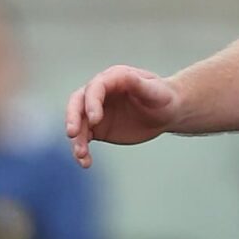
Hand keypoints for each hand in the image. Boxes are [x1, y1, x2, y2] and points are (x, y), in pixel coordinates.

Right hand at [64, 65, 183, 167]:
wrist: (166, 113)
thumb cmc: (163, 97)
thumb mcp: (155, 90)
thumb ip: (138, 83)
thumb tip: (125, 76)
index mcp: (112, 78)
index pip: (94, 88)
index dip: (91, 103)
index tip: (95, 120)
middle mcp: (99, 93)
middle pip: (77, 103)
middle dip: (72, 118)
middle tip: (72, 134)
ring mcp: (95, 111)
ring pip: (78, 124)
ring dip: (76, 140)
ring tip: (82, 155)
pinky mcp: (96, 128)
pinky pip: (83, 139)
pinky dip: (81, 151)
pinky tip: (85, 162)